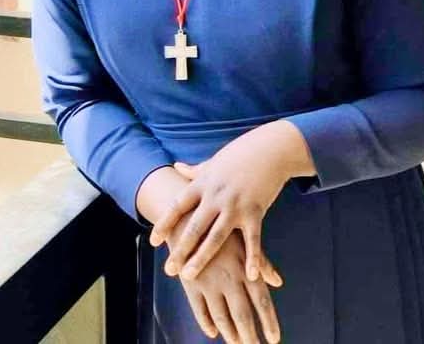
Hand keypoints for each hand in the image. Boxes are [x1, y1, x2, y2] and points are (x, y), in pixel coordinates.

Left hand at [150, 121, 293, 281]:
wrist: (271, 148)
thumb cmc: (240, 154)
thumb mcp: (214, 161)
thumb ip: (194, 170)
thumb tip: (176, 166)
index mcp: (204, 183)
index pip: (178, 205)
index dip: (165, 223)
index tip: (152, 241)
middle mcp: (216, 195)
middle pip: (194, 226)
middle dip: (180, 248)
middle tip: (169, 269)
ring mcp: (236, 204)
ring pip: (216, 236)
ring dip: (202, 257)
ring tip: (189, 275)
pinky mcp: (255, 211)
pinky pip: (253, 239)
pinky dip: (253, 257)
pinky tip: (250, 274)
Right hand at [175, 227, 281, 343]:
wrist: (188, 218)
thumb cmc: (221, 230)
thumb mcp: (243, 242)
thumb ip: (261, 263)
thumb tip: (278, 281)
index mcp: (244, 266)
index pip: (261, 300)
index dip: (269, 322)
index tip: (274, 339)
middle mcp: (229, 277)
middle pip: (242, 314)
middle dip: (250, 336)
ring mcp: (209, 282)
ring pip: (222, 317)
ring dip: (230, 335)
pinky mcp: (190, 284)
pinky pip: (200, 311)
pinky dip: (207, 324)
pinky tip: (213, 332)